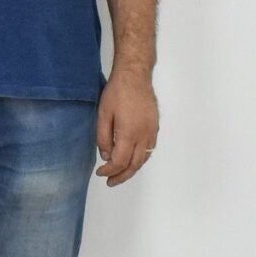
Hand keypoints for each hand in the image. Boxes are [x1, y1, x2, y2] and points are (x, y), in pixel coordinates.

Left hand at [95, 67, 158, 185]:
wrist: (135, 75)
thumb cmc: (117, 92)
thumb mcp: (103, 114)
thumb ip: (103, 138)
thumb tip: (106, 156)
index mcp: (129, 133)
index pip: (119, 162)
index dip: (109, 171)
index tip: (100, 173)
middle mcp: (143, 136)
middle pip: (134, 165)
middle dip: (121, 176)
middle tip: (110, 181)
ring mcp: (152, 131)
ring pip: (144, 159)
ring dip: (132, 169)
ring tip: (120, 173)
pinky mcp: (155, 126)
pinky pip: (149, 149)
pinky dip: (140, 158)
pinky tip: (131, 158)